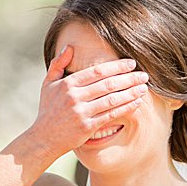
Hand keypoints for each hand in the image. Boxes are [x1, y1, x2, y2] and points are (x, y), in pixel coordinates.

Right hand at [27, 46, 149, 158]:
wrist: (43, 138)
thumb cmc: (48, 109)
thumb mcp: (47, 84)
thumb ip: (58, 64)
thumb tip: (69, 47)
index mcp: (67, 84)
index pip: (97, 71)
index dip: (117, 66)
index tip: (131, 64)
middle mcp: (74, 97)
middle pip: (108, 84)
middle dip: (129, 78)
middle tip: (143, 75)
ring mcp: (81, 112)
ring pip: (112, 99)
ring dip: (131, 92)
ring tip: (143, 87)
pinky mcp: (87, 127)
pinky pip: (111, 115)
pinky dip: (126, 107)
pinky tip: (136, 102)